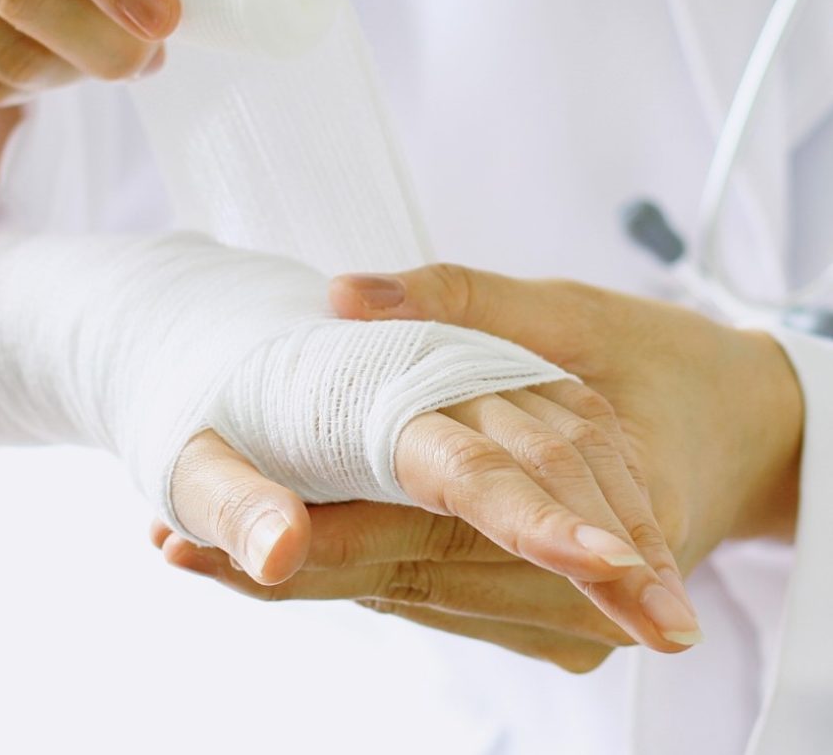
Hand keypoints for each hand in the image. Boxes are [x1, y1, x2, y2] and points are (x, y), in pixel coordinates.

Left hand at [154, 267, 802, 658]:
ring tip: (198, 550)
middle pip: (395, 578)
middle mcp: (572, 579)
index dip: (309, 535)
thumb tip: (340, 295)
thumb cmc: (658, 358)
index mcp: (580, 490)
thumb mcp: (569, 309)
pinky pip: (437, 598)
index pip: (424, 529)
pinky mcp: (550, 617)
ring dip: (312, 574)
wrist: (741, 426)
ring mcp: (562, 612)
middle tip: (172, 544)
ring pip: (407, 596)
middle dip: (281, 566)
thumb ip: (455, 299)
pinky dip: (368, 573)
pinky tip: (302, 547)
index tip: (196, 543)